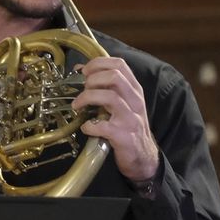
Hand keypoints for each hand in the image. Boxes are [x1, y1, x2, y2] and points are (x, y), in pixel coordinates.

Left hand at [70, 57, 159, 182]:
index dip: (98, 63)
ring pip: (110, 97)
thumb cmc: (127, 126)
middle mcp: (135, 100)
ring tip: (77, 106)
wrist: (143, 156)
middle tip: (82, 89)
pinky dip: (89, 126)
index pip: (119, 64)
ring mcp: (130, 118)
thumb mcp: (121, 102)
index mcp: (134, 89)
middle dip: (93, 79)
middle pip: (115, 77)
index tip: (84, 71)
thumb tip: (81, 69)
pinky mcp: (124, 136)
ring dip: (87, 98)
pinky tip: (86, 128)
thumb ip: (104, 86)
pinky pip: (103, 126)